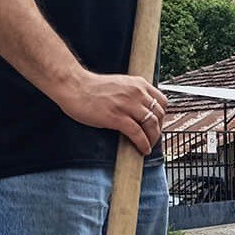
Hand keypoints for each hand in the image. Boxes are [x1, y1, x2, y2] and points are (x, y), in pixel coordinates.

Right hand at [54, 70, 168, 155]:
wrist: (72, 85)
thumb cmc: (92, 87)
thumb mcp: (120, 85)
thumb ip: (133, 94)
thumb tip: (142, 110)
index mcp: (139, 84)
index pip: (162, 102)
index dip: (162, 116)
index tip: (157, 124)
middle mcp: (137, 92)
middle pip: (159, 115)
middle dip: (158, 129)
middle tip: (153, 137)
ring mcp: (127, 105)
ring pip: (151, 125)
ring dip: (153, 138)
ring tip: (148, 146)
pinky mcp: (117, 117)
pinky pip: (138, 133)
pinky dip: (143, 143)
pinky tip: (142, 150)